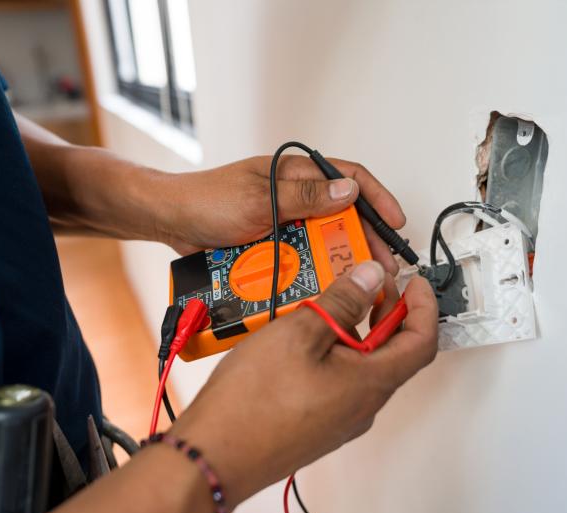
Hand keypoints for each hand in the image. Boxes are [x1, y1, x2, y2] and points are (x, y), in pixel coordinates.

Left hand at [149, 155, 406, 273]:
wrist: (171, 222)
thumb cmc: (208, 200)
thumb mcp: (260, 198)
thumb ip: (305, 196)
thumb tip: (349, 192)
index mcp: (295, 174)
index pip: (348, 177)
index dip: (377, 197)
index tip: (395, 221)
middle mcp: (294, 196)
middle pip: (342, 213)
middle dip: (365, 236)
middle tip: (382, 263)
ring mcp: (284, 220)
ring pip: (323, 238)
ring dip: (340, 256)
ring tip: (357, 279)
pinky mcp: (273, 243)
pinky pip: (301, 256)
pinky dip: (313, 268)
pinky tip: (324, 284)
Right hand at [169, 261, 437, 507]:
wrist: (215, 455)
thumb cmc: (253, 402)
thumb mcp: (301, 334)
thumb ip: (342, 302)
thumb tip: (370, 278)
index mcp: (370, 382)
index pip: (422, 341)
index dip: (424, 307)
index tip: (416, 283)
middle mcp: (362, 405)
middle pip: (392, 353)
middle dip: (386, 313)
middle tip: (368, 284)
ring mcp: (340, 417)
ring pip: (362, 366)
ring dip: (355, 331)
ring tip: (327, 305)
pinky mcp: (317, 422)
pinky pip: (339, 381)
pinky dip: (334, 352)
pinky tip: (303, 338)